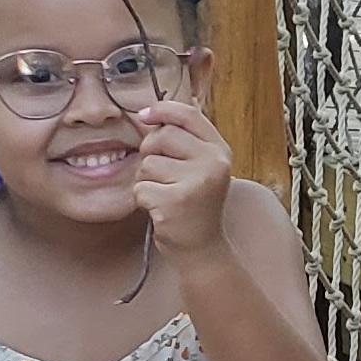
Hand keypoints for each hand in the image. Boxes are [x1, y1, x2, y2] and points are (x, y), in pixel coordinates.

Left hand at [133, 101, 233, 267]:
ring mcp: (196, 182)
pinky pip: (140, 188)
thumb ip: (184, 141)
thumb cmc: (195, 206)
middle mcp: (213, 163)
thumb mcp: (200, 168)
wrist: (203, 250)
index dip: (162, 110)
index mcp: (220, 151)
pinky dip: (143, 201)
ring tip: (165, 196)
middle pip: (162, 136)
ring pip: (147, 163)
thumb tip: (148, 113)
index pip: (188, 114)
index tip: (144, 115)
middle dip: (151, 153)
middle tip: (162, 176)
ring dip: (146, 181)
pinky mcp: (175, 202)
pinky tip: (161, 211)